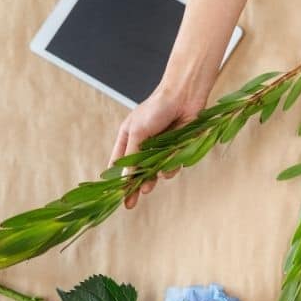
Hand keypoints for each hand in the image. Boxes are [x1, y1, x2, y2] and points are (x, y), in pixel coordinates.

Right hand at [109, 78, 209, 208]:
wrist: (185, 96)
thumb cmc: (157, 108)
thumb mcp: (138, 132)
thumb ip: (132, 156)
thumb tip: (124, 178)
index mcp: (128, 138)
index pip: (118, 164)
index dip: (116, 180)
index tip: (115, 197)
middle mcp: (144, 144)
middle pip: (137, 171)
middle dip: (134, 186)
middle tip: (132, 203)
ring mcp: (161, 146)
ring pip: (156, 170)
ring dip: (153, 178)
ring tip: (150, 185)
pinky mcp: (178, 147)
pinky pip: (173, 163)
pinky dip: (171, 167)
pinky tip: (170, 169)